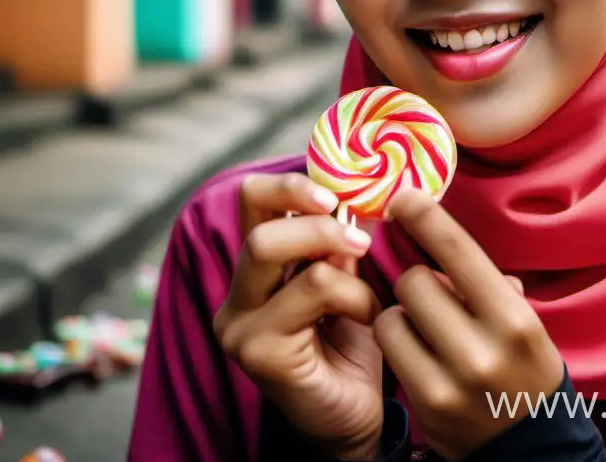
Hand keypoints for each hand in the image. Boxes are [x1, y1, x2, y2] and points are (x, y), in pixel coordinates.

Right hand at [212, 173, 384, 459]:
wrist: (355, 419)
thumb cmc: (351, 349)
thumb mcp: (347, 283)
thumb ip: (339, 245)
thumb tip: (358, 195)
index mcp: (254, 273)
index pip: (251, 203)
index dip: (290, 186)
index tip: (335, 193)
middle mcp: (236, 297)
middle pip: (257, 226)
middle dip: (315, 219)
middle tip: (359, 236)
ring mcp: (239, 326)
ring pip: (274, 250)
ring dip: (337, 259)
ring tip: (367, 286)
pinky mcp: (257, 351)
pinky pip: (312, 290)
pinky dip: (354, 295)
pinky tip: (369, 318)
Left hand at [373, 189, 564, 459]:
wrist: (532, 445)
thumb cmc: (523, 367)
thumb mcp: (520, 320)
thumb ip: (482, 281)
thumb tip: (431, 228)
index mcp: (513, 317)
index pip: (457, 249)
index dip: (424, 216)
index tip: (403, 197)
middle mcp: (483, 348)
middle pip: (414, 281)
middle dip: (415, 278)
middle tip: (427, 288)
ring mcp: (450, 379)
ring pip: (393, 314)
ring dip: (400, 312)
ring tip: (423, 325)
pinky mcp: (425, 403)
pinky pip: (389, 347)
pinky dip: (395, 340)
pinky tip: (414, 349)